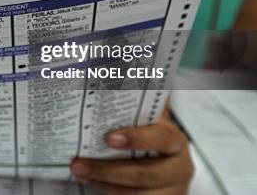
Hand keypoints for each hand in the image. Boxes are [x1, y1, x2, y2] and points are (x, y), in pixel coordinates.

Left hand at [71, 111, 192, 193]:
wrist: (168, 168)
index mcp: (176, 141)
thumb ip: (136, 106)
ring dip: (102, 184)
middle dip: (106, 170)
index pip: (161, 138)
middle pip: (143, 174)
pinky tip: (90, 184)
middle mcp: (179, 169)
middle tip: (77, 163)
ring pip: (135, 194)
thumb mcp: (148, 123)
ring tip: (78, 173)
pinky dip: (108, 193)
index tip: (109, 138)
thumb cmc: (150, 137)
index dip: (137, 139)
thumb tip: (112, 73)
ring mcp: (171, 191)